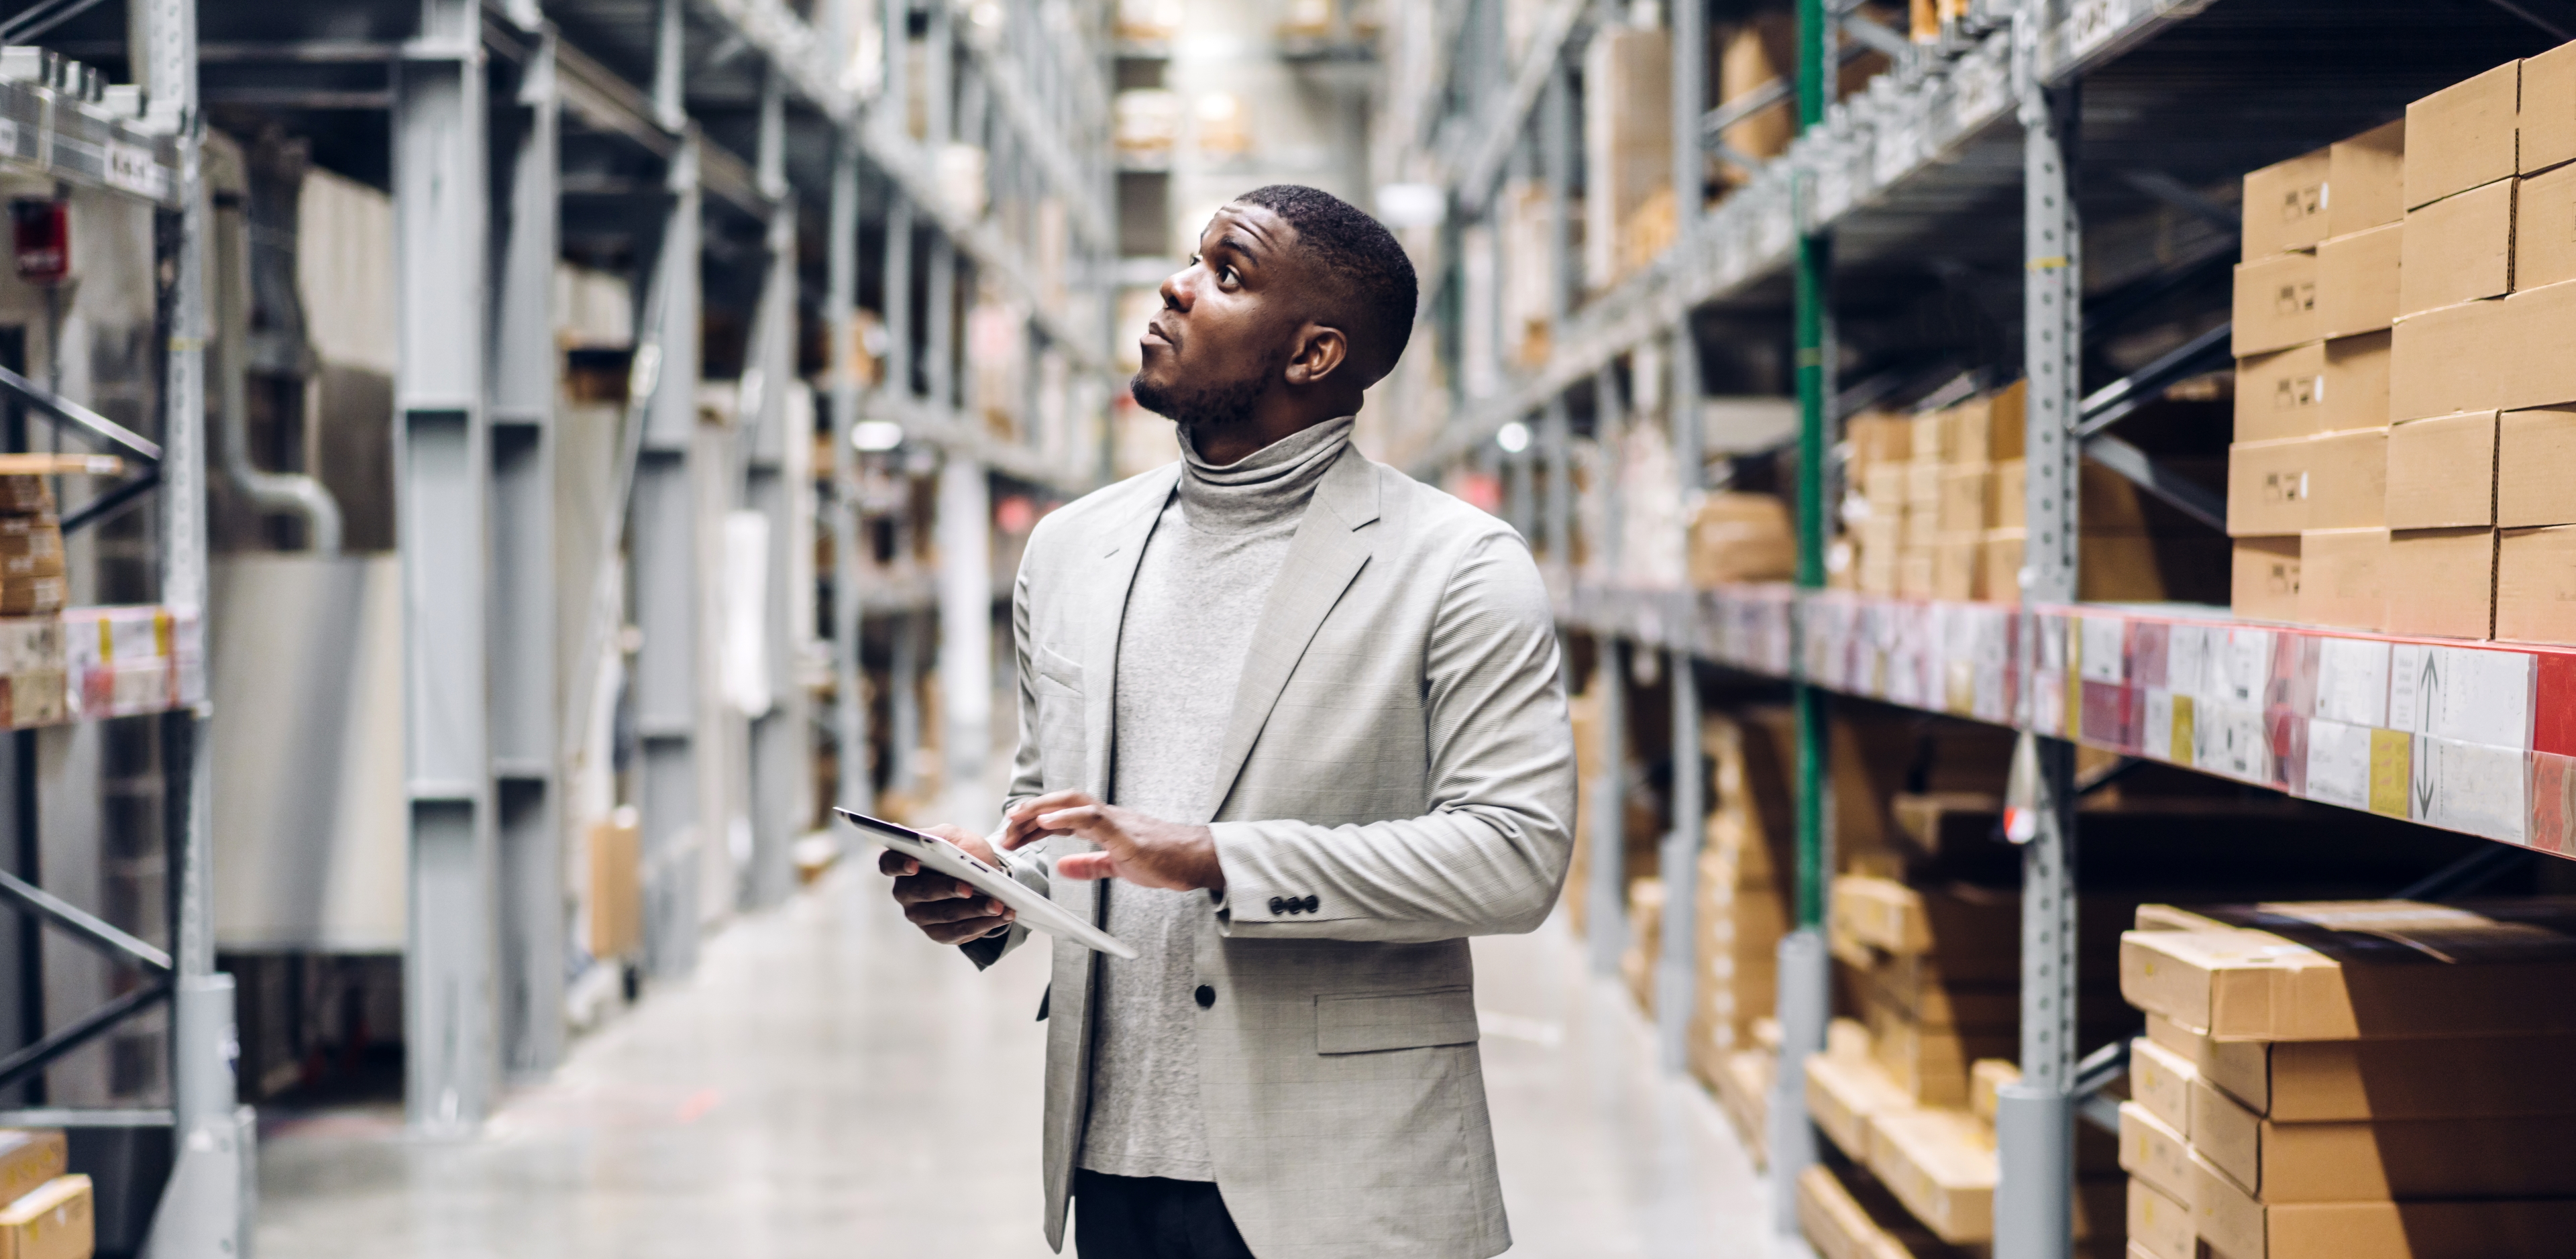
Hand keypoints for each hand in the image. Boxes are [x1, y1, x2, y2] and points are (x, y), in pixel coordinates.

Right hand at [878, 823, 1017, 945]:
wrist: (982, 875)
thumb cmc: (962, 851)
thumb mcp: (954, 836)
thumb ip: (942, 837)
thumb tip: (929, 841)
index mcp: (902, 863)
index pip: (889, 863)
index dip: (899, 864)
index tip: (914, 864)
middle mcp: (905, 893)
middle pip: (921, 893)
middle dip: (947, 889)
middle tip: (970, 888)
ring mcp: (920, 916)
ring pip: (945, 915)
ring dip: (974, 910)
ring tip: (999, 905)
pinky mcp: (939, 933)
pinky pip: (959, 932)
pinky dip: (984, 924)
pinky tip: (1003, 916)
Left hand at [1003, 791, 1224, 892]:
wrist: (1195, 859)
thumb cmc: (1163, 859)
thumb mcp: (1117, 866)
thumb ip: (1089, 864)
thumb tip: (1062, 865)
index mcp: (1102, 825)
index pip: (1060, 817)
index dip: (1033, 824)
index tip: (1012, 834)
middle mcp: (1105, 816)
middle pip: (1060, 804)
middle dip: (1029, 813)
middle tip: (1004, 828)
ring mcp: (1115, 821)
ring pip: (1071, 802)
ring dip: (1041, 809)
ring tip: (1016, 817)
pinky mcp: (1125, 832)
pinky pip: (1092, 817)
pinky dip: (1066, 816)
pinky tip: (1046, 821)